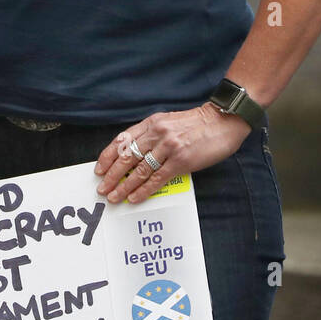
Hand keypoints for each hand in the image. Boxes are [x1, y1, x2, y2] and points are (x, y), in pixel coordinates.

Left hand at [94, 102, 250, 204]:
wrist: (221, 121)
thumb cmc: (197, 124)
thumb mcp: (169, 122)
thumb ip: (152, 135)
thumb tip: (135, 155)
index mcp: (152, 122)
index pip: (122, 140)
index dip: (108, 156)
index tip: (99, 169)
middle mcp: (157, 133)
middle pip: (127, 156)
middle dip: (112, 175)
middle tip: (102, 188)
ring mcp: (168, 147)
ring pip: (139, 170)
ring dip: (124, 186)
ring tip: (114, 197)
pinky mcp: (180, 160)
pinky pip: (156, 179)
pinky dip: (143, 190)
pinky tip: (134, 198)